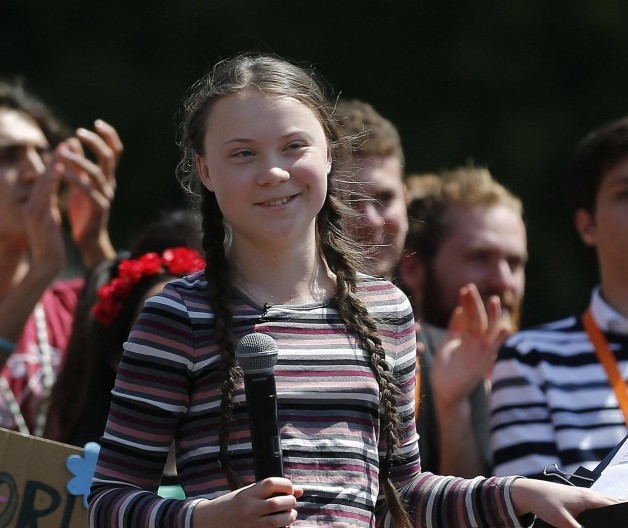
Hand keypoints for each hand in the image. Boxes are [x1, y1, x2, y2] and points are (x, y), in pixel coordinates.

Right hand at [20, 150, 66, 280]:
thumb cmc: (50, 245)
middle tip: (68, 141)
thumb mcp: (48, 221)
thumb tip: (51, 197)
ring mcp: (34, 209)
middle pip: (43, 176)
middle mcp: (33, 204)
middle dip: (55, 158)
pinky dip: (52, 180)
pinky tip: (59, 168)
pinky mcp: (39, 216)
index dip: (56, 163)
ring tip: (65, 148)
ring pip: (44, 181)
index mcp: (37, 205)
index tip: (67, 149)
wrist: (46, 264)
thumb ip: (48, 207)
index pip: (46, 180)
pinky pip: (45, 194)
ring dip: (54, 163)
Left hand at [59, 119, 122, 267]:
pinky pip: (88, 191)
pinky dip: (75, 179)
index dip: (110, 136)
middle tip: (79, 132)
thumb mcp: (80, 183)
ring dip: (79, 160)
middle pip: (109, 157)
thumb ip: (78, 163)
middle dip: (96, 142)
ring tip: (63, 152)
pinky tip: (61, 172)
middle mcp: (109, 184)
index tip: (97, 123)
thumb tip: (72, 140)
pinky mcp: (98, 208)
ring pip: (97, 172)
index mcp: (107, 177)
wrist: (89, 238)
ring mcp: (106, 196)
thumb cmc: (84, 211)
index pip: (115, 152)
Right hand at [192, 477, 302, 526]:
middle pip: (277, 503)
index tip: (291, 488)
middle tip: (292, 502)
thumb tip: (298, 490)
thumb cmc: (231, 504)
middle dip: (290, 502)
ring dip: (289, 517)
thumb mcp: (247, 492)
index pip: (271, 483)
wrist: (210, 520)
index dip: (286, 484)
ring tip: (290, 514)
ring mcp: (250, 523)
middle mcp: (249, 508)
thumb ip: (270, 491)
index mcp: (248, 493)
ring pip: (277, 521)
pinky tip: (283, 525)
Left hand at [430, 283, 509, 409]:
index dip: (468, 304)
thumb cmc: (446, 370)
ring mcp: (480, 354)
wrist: (445, 394)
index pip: (470, 318)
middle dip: (476, 304)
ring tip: (495, 301)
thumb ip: (455, 329)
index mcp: (469, 340)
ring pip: (486, 331)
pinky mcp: (481, 364)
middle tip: (470, 287)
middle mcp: (477, 345)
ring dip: (491, 316)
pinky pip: (492, 349)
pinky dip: (500, 339)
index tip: (465, 289)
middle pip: (479, 321)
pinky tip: (507, 328)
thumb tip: (459, 310)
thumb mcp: (450, 344)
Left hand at [511, 478, 622, 527]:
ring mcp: (583, 493)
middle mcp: (588, 494)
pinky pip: (598, 500)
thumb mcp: (562, 521)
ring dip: (615, 506)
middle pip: (614, 500)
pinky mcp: (578, 497)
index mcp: (588, 498)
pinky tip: (605, 512)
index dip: (622, 514)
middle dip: (621, 508)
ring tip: (619, 514)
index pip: (614, 505)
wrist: (529, 491)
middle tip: (623, 517)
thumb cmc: (544, 502)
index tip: (625, 521)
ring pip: (606, 499)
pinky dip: (606, 505)